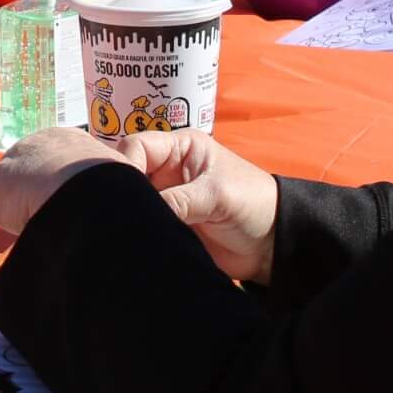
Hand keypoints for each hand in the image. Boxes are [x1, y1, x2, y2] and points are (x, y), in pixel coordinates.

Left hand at [0, 128, 126, 246]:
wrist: (85, 187)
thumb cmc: (109, 184)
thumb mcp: (117, 182)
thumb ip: (109, 193)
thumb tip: (131, 213)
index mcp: (65, 142)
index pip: (51, 160)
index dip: (48, 180)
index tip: (48, 196)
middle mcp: (32, 148)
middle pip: (19, 172)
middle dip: (18, 191)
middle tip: (19, 211)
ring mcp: (7, 172)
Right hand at [120, 132, 279, 283]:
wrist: (272, 246)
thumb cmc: (253, 204)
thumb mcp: (217, 195)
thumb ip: (177, 200)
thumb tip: (138, 215)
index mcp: (179, 148)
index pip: (136, 146)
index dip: (123, 164)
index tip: (124, 192)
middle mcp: (166, 170)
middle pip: (125, 172)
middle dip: (121, 192)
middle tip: (121, 214)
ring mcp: (164, 198)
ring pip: (130, 201)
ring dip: (129, 214)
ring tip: (128, 230)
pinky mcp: (165, 225)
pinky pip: (140, 225)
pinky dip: (135, 232)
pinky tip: (133, 241)